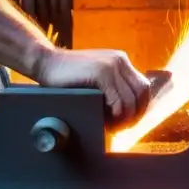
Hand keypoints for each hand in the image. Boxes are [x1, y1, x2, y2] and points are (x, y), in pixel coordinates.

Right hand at [33, 48, 150, 125]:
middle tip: (122, 128)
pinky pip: (118, 100)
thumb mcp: (95, 75)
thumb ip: (112, 85)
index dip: (140, 107)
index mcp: (120, 61)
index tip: (129, 121)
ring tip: (113, 127)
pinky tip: (106, 121)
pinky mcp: (101, 73)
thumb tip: (128, 109)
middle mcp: (119, 60)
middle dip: (135, 114)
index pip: (142, 87)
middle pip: (141, 93)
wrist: (46, 62)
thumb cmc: (68, 75)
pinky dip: (115, 115)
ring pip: (131, 99)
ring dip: (125, 118)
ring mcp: (111, 65)